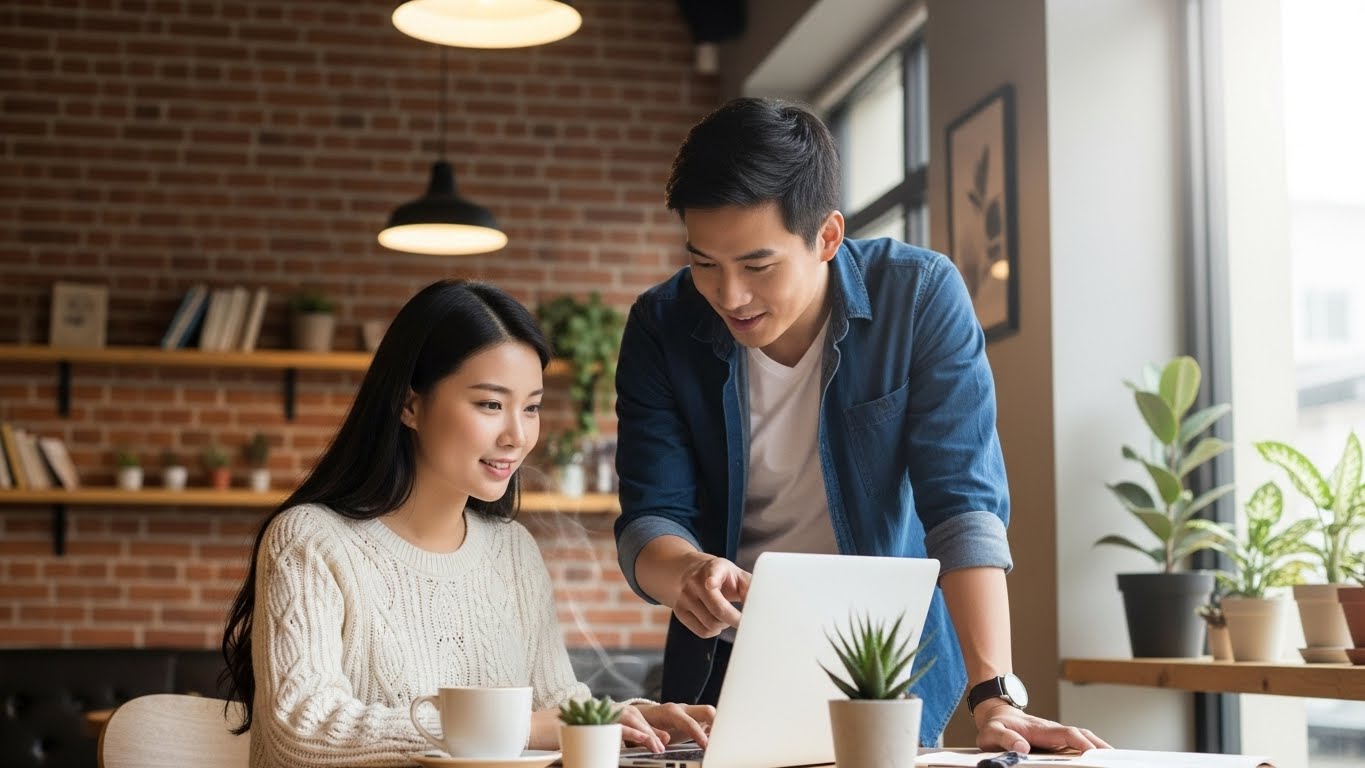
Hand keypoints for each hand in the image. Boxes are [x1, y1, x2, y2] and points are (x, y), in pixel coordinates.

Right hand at [532, 705, 669, 753]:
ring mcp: (593, 712)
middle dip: (650, 728)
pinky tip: (645, 742)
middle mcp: (596, 707)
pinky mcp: (589, 721)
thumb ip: (594, 737)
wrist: (526, 728)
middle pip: (631, 714)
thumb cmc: (545, 735)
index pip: (624, 715)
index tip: (658, 737)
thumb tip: (607, 747)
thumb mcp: (576, 736)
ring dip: (646, 732)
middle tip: (665, 742)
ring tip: (659, 746)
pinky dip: (633, 735)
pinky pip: (617, 727)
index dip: (643, 725)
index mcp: (595, 710)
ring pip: (628, 718)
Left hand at [636, 702, 715, 748]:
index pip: (689, 722)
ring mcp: (691, 714)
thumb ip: (654, 735)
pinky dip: (715, 732)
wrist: (644, 716)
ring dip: (719, 728)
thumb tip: (665, 740)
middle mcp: (684, 710)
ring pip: (711, 716)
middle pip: (707, 711)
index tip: (706, 746)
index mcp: (671, 712)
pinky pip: (710, 723)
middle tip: (722, 742)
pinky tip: (718, 743)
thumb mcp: (646, 731)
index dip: (698, 734)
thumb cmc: (645, 725)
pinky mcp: (695, 720)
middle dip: (717, 724)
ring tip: (723, 744)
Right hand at [673, 554, 750, 637]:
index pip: (712, 573)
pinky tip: (716, 621)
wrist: (687, 571)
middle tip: (745, 622)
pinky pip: (702, 632)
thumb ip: (750, 587)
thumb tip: (764, 605)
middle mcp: (695, 581)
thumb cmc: (720, 575)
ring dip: (724, 625)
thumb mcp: (735, 573)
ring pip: (711, 624)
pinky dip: (714, 631)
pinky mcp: (679, 611)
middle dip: (735, 619)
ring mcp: (684, 596)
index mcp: (713, 568)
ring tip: (727, 616)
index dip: (712, 579)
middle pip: (717, 608)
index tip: (710, 584)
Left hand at [972, 701, 1109, 753]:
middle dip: (1099, 745)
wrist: (996, 715)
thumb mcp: (992, 732)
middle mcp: (1053, 730)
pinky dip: (1090, 749)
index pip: (1067, 733)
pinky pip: (1076, 744)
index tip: (1093, 754)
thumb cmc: (995, 726)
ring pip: (1083, 738)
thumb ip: (1005, 739)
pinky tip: (1098, 759)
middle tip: (1114, 758)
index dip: (1080, 743)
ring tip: (1113, 760)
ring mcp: (1056, 735)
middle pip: (1082, 734)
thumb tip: (1021, 747)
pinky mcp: (1056, 741)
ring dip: (1098, 747)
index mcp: (1041, 728)